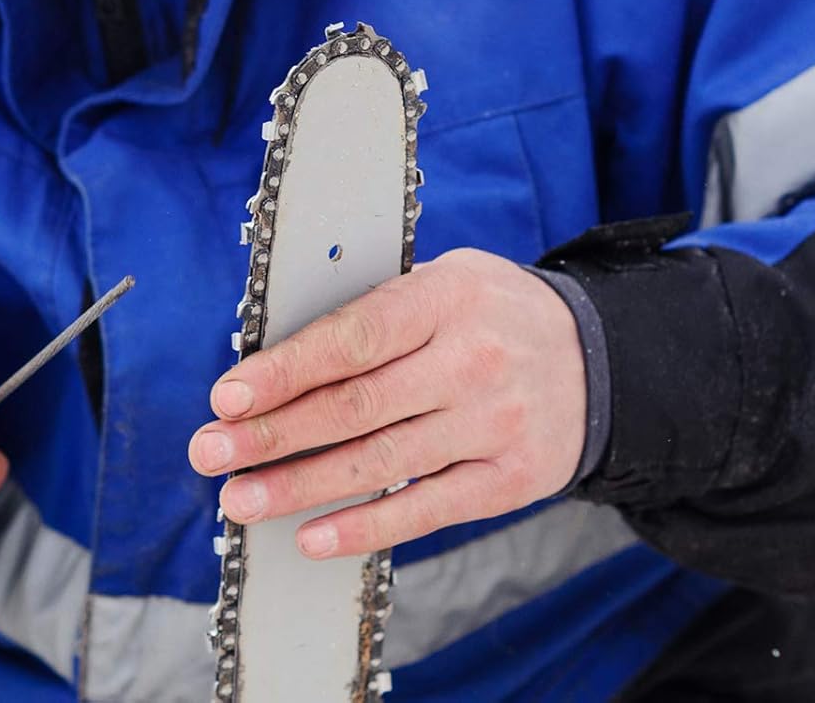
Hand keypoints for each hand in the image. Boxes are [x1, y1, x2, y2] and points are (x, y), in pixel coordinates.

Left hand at [187, 248, 585, 558]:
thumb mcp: (445, 279)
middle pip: (355, 406)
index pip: (353, 338)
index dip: (286, 370)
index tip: (230, 395)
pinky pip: (425, 510)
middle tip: (212, 452)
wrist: (602, 357)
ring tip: (241, 499)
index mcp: (446, 298)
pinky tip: (312, 535)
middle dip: (272, 434)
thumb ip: (375, 311)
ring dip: (300, 486)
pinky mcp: (510, 480)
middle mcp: (471, 361)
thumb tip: (279, 355)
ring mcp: (494, 424)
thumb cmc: (493, 313)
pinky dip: (364, 527)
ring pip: (379, 463)